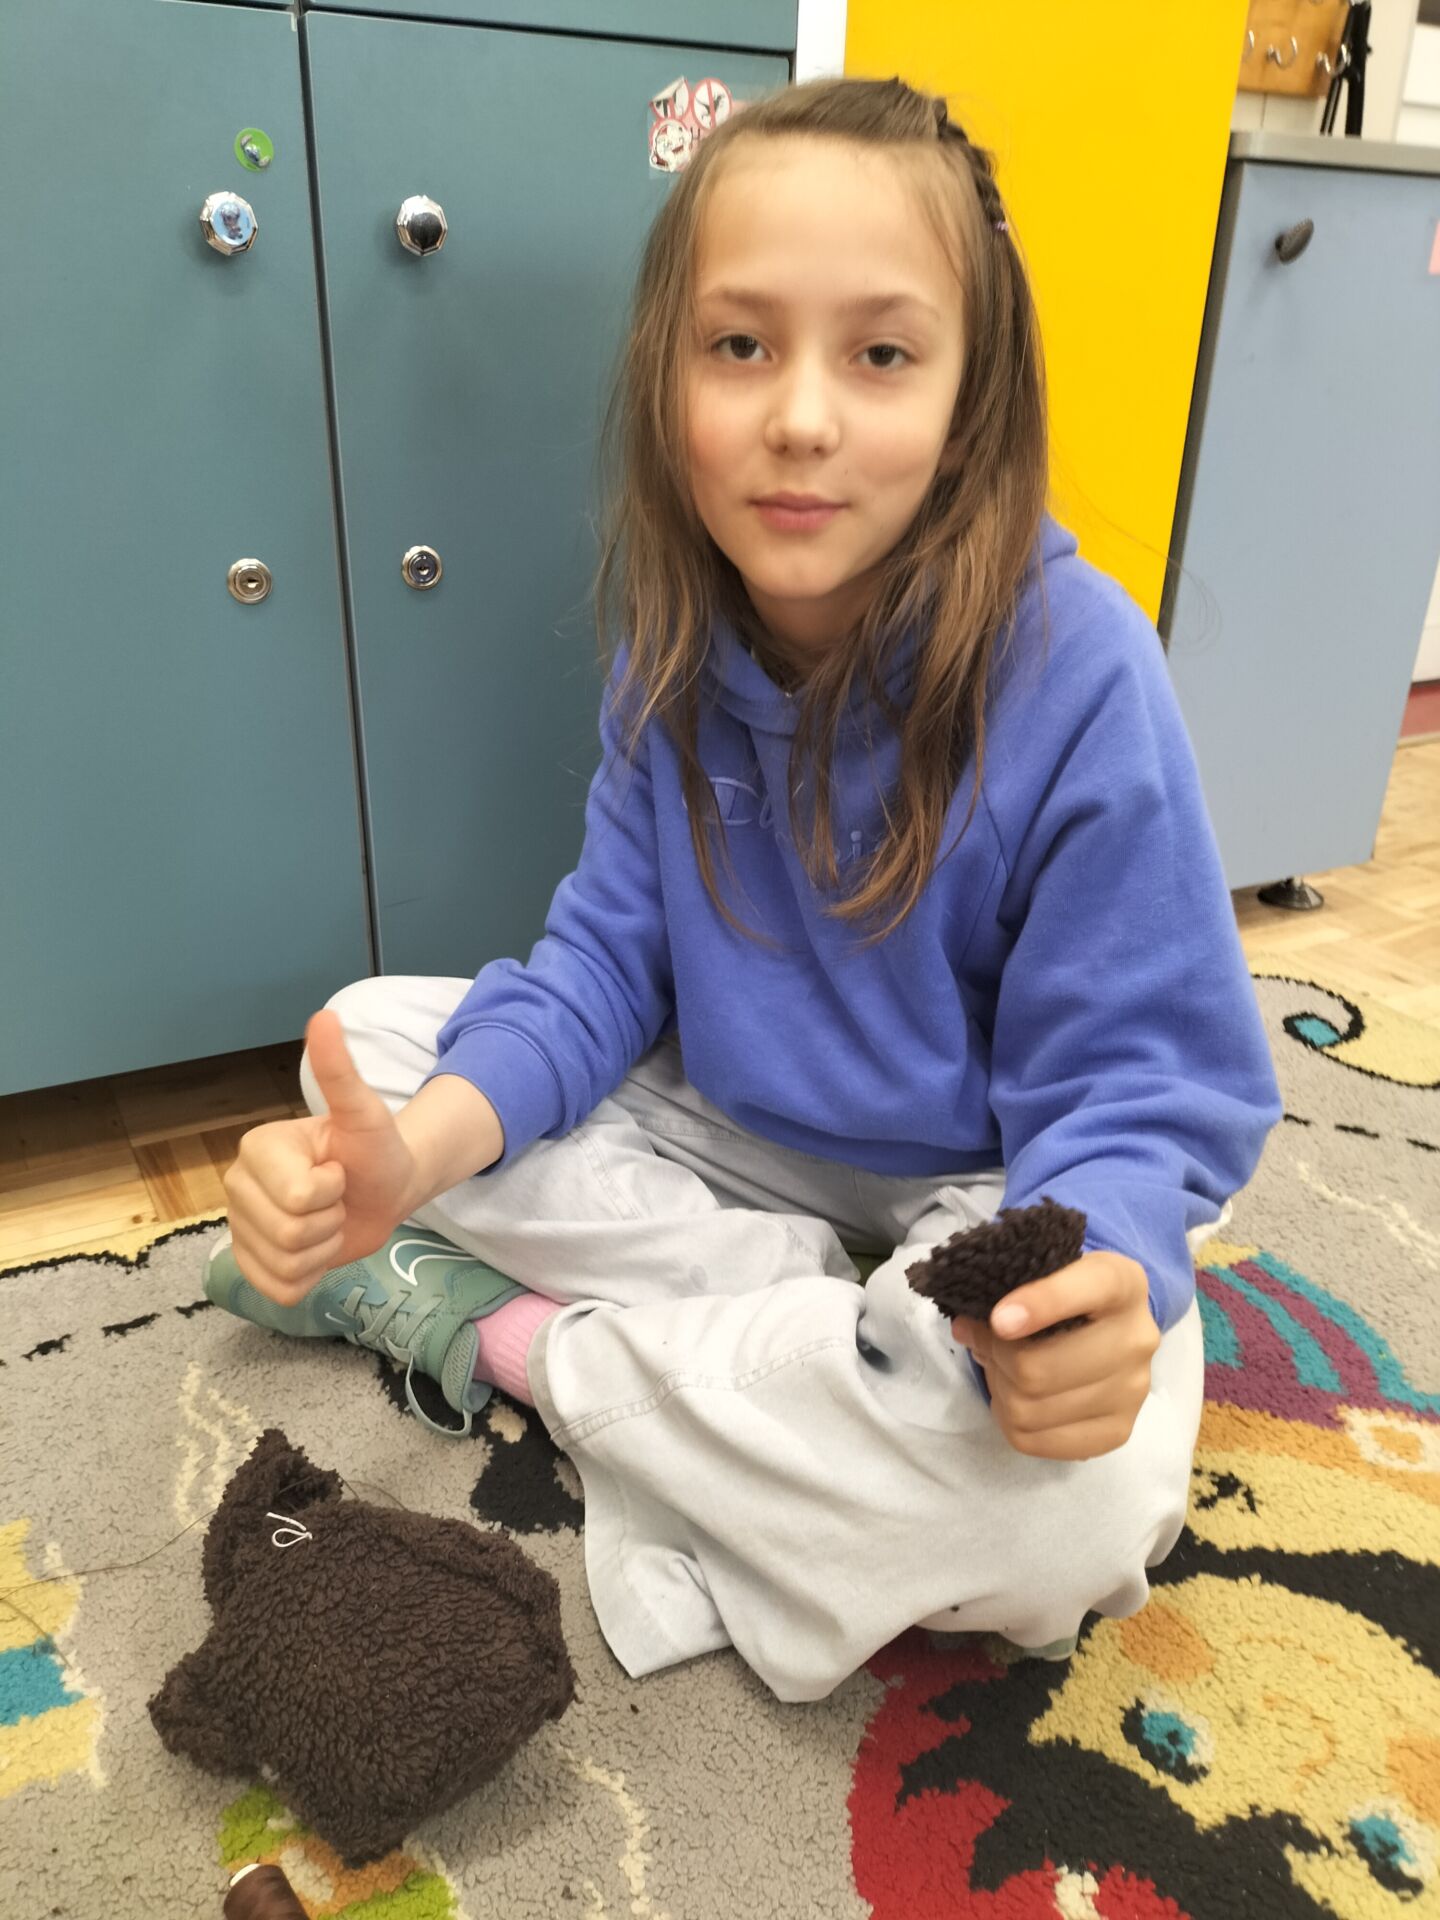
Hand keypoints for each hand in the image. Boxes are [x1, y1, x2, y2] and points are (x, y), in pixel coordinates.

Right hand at [221, 1009, 419, 1305]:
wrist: (385, 1190)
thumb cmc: (374, 1149)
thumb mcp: (364, 1112)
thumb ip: (340, 1071)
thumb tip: (324, 1016)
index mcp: (256, 1148)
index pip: (298, 1197)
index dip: (332, 1191)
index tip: (338, 1171)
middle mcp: (237, 1186)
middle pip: (289, 1236)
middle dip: (330, 1222)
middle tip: (337, 1199)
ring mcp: (240, 1228)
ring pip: (285, 1267)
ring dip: (323, 1249)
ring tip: (330, 1220)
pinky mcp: (252, 1265)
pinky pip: (278, 1290)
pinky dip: (310, 1277)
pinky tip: (317, 1250)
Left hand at [950, 1250, 1159, 1460]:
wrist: (1116, 1332)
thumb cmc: (1072, 1298)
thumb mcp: (1048, 1275)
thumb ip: (1009, 1291)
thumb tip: (967, 1329)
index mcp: (1121, 1282)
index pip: (1086, 1289)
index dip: (1039, 1305)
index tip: (999, 1320)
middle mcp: (1137, 1338)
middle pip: (1037, 1368)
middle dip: (997, 1357)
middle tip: (987, 1345)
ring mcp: (1133, 1390)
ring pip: (1029, 1408)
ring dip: (1000, 1390)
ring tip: (1002, 1372)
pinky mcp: (1119, 1431)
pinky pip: (1035, 1441)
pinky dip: (1009, 1421)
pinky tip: (1015, 1400)